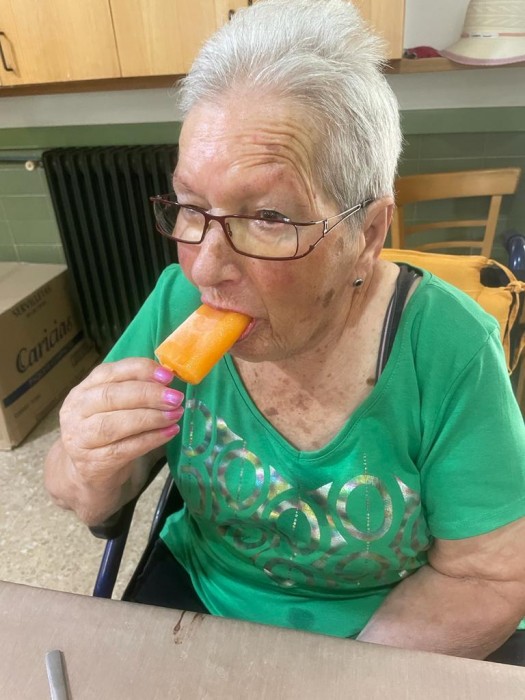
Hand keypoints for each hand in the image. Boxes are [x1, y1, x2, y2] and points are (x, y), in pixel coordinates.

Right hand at [59, 358, 183, 490]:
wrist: (87, 473)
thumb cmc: (106, 432)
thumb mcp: (113, 406)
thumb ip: (133, 389)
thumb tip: (167, 378)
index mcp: (83, 390)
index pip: (108, 372)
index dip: (139, 371)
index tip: (167, 375)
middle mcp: (77, 412)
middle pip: (111, 397)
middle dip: (148, 394)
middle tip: (175, 398)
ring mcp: (81, 439)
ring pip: (116, 424)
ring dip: (151, 418)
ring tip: (175, 415)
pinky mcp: (93, 463)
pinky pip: (125, 449)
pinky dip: (151, 439)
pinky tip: (169, 432)